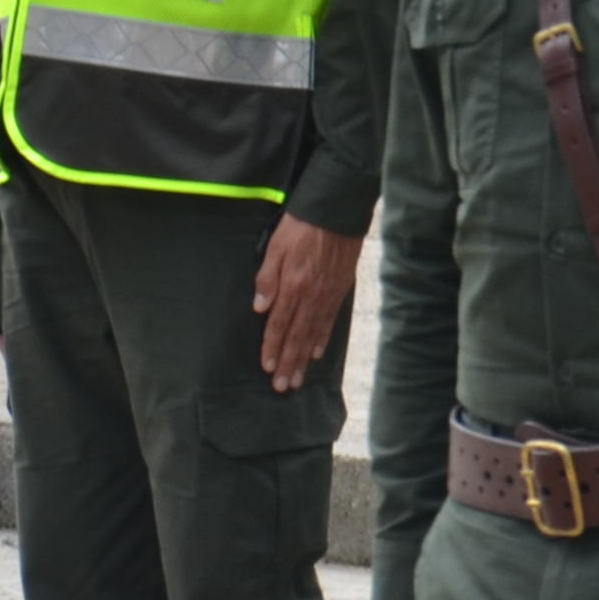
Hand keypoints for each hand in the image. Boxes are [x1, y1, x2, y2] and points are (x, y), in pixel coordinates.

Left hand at [252, 213, 362, 390]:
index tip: (267, 368)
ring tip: (298, 378)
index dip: (272, 347)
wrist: (336, 213)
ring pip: (313, 333)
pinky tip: (316, 353)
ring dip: (303, 358)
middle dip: (288, 362)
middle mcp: (311, 296)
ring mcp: (327, 295)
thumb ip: (267, 278)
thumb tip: (260, 308)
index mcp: (293, 286)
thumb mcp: (275, 247)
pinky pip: (329, 321)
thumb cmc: (301, 228)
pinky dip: (322, 339)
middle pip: (297, 336)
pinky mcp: (338, 290)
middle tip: (283, 386)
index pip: (279, 324)